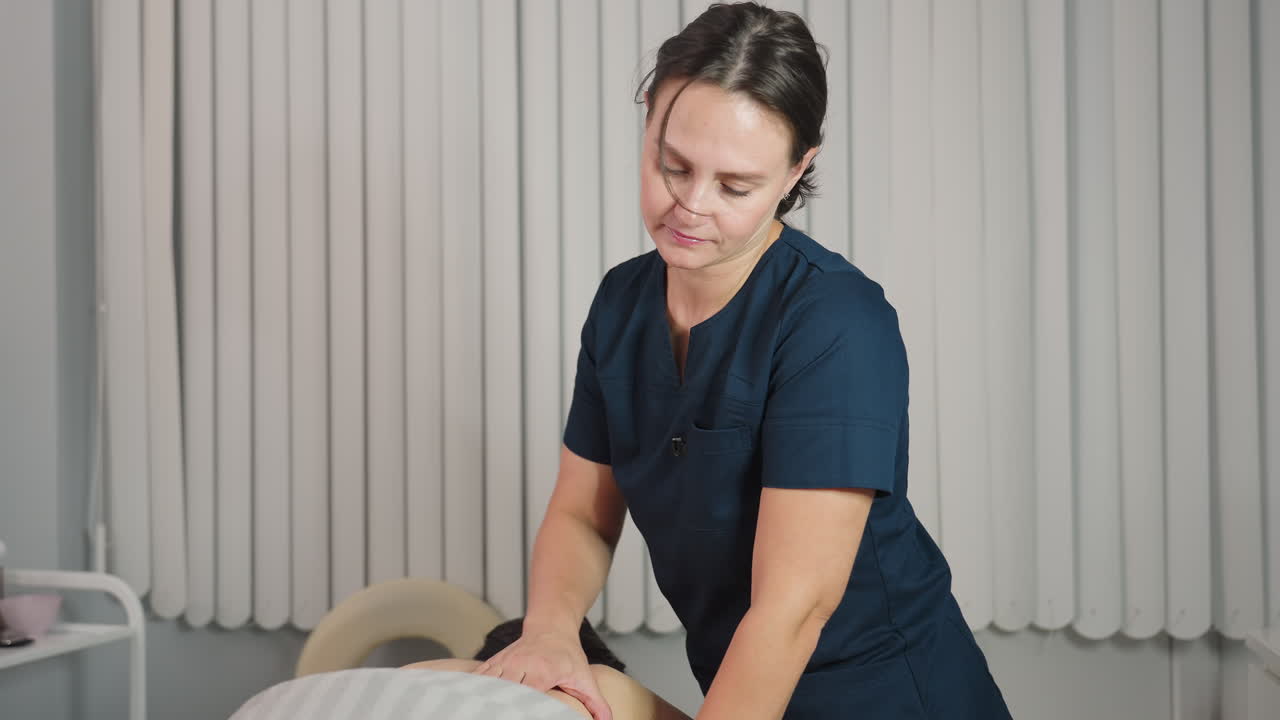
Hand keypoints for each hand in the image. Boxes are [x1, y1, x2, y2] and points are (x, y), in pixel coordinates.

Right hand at [474, 628, 613, 719]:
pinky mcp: (495, 660)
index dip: (518, 709)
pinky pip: (478, 676)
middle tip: (489, 716)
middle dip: (495, 708)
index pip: (527, 693)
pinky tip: (461, 703)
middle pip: (503, 690)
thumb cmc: (568, 655)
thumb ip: (596, 702)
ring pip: (486, 682)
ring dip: (479, 700)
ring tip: (470, 713)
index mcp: (543, 670)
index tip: (515, 715)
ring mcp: (506, 661)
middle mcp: (521, 664)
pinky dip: (470, 689)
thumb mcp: (585, 677)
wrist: (551, 626)